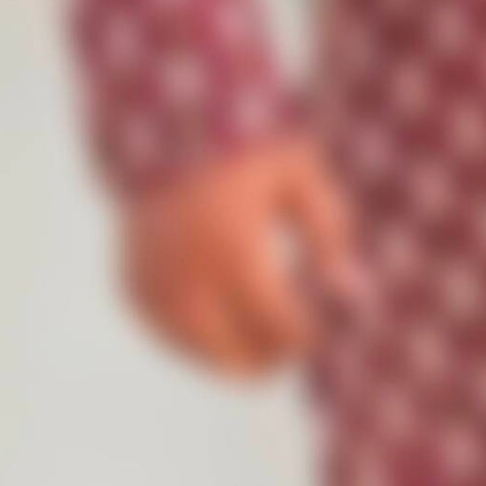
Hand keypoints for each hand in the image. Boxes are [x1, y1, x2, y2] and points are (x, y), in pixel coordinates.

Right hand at [117, 129, 365, 376]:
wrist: (167, 123)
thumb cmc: (248, 148)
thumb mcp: (300, 174)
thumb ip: (330, 229)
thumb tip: (352, 289)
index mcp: (235, 255)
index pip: (281, 332)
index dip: (307, 336)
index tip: (318, 323)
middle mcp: (189, 284)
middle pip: (242, 362)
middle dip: (273, 352)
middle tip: (290, 329)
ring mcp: (155, 292)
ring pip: (207, 357)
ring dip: (238, 345)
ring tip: (260, 308)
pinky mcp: (133, 292)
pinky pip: (175, 336)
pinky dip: (201, 328)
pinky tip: (221, 294)